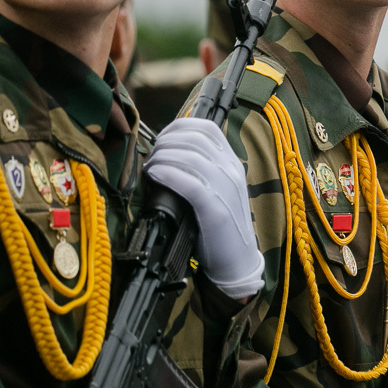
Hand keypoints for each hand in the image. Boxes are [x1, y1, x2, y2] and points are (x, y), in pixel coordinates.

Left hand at [144, 118, 263, 297]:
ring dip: (162, 157)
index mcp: (232, 163)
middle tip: (151, 157)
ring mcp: (225, 189)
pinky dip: (167, 174)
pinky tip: (154, 176)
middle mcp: (231, 171)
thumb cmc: (219, 227)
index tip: (161, 139)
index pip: (207, 128)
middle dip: (165, 142)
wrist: (237, 260)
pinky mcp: (216, 209)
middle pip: (195, 138)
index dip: (178, 127)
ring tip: (150, 168)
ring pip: (189, 156)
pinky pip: (188, 182)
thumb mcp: (216, 190)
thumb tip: (166, 155)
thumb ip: (200, 171)